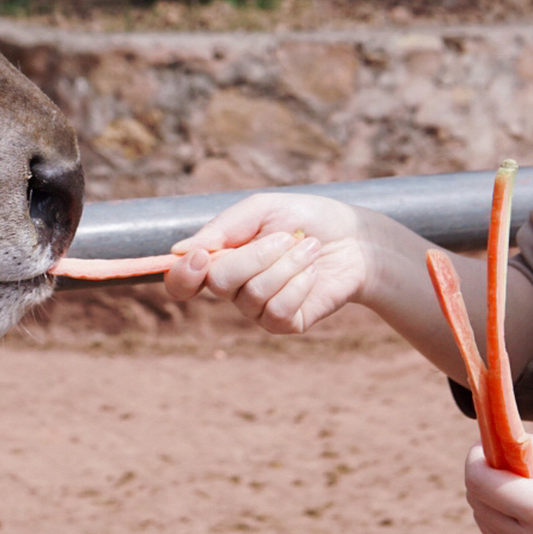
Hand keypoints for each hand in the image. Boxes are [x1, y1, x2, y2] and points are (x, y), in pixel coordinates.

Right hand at [162, 193, 367, 333]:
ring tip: (308, 248)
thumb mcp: (261, 210)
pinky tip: (312, 273)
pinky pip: (277, 310)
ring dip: (286, 265)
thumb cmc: (305, 218)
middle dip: (254, 256)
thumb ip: (222, 228)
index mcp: (220, 258)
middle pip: (218, 283)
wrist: (355, 239)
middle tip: (284, 237)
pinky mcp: (284, 323)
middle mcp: (233, 288)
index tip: (199, 256)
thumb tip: (177, 250)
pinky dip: (299, 284)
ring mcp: (257, 309)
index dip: (182, 274)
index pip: (182, 281)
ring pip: (253, 294)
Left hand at [464, 437, 532, 533]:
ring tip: (532, 492)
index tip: (493, 446)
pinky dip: (505, 525)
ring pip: (485, 524)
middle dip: (486, 477)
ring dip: (494, 502)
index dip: (479, 457)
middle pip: (477, 502)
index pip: (479, 481)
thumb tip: (496, 441)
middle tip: (517, 465)